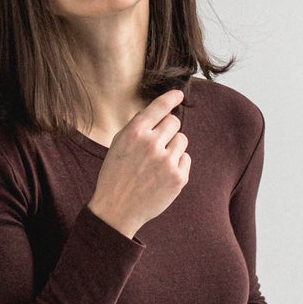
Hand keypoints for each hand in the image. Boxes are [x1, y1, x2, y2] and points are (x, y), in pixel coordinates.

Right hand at [86, 87, 188, 237]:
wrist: (117, 209)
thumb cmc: (116, 174)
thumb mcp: (118, 145)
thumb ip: (138, 127)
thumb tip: (161, 111)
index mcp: (134, 133)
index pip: (159, 107)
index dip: (171, 98)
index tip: (179, 94)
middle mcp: (151, 144)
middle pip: (174, 122)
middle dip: (168, 129)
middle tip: (156, 144)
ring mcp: (167, 161)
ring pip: (182, 139)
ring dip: (173, 147)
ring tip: (157, 163)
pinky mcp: (178, 177)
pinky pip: (186, 158)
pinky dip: (177, 164)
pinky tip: (162, 175)